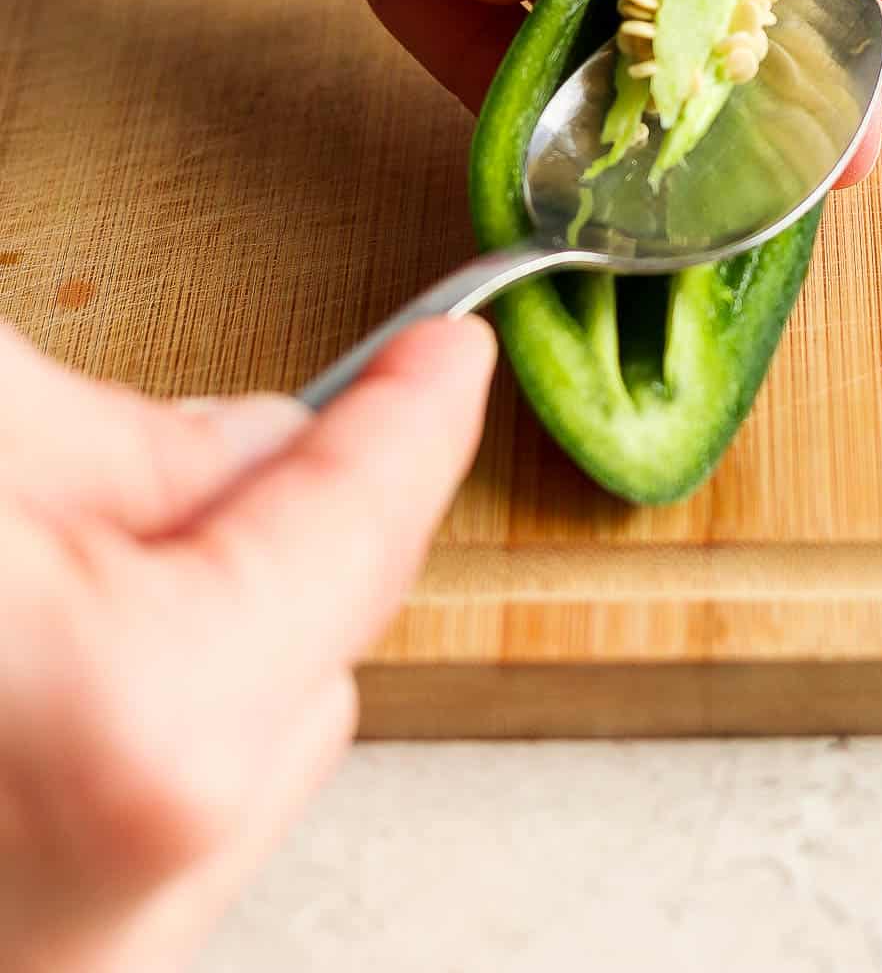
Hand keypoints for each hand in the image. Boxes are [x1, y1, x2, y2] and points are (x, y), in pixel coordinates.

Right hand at [0, 315, 492, 972]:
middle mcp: (118, 906)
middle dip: (300, 537)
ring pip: (247, 755)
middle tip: (224, 443)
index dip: (409, 421)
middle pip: (320, 664)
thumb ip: (131, 439)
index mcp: (142, 735)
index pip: (350, 538)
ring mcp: (70, 958)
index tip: (448, 361)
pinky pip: (156, 827)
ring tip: (69, 560)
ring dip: (215, 636)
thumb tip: (251, 451)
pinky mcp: (35, 958)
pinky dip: (145, 726)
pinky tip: (48, 653)